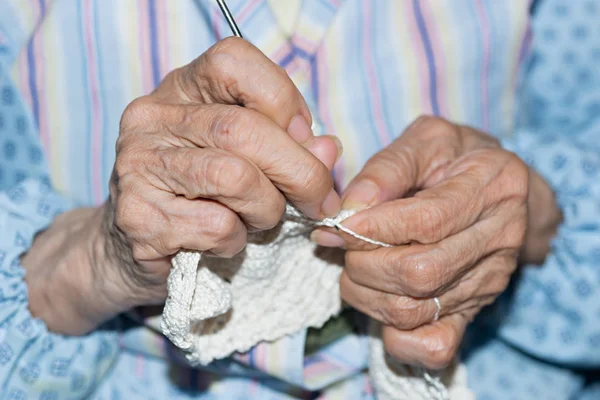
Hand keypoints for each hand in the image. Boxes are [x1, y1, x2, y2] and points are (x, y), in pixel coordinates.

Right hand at [24, 37, 340, 333]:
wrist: (128, 248)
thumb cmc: (199, 197)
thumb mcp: (245, 158)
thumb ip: (287, 146)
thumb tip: (327, 149)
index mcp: (180, 90)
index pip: (234, 62)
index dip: (284, 100)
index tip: (305, 140)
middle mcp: (151, 119)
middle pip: (243, 129)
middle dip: (300, 172)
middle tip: (320, 203)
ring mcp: (138, 166)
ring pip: (234, 178)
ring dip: (268, 209)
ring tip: (262, 220)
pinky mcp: (137, 216)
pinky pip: (217, 226)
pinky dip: (238, 241)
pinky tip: (224, 242)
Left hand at [312, 116, 560, 368]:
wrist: (499, 189)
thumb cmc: (454, 159)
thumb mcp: (424, 142)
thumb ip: (386, 168)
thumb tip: (348, 209)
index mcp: (491, 186)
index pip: (426, 221)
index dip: (371, 227)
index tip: (337, 223)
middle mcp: (499, 240)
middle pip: (419, 274)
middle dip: (363, 263)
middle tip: (345, 244)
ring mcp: (488, 282)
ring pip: (415, 312)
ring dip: (366, 295)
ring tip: (355, 266)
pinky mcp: (474, 312)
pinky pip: (435, 347)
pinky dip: (394, 336)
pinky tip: (380, 299)